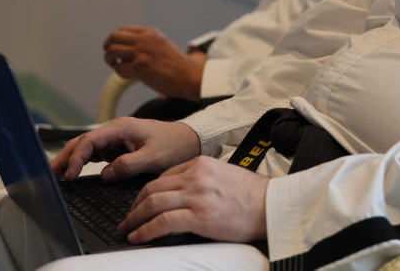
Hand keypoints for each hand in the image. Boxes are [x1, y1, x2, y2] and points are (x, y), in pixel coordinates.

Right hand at [50, 117, 200, 181]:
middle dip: (64, 158)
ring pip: (85, 148)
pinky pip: (95, 154)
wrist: (189, 140)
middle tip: (50, 176)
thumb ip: (129, 164)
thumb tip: (105, 174)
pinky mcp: (118, 148)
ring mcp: (115, 139)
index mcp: (121, 127)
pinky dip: (81, 163)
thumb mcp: (154, 157)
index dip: (75, 158)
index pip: (89, 141)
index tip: (69, 175)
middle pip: (82, 143)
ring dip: (70, 161)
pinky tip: (73, 173)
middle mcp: (115, 131)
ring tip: (56, 177)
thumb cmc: (175, 144)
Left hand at [102, 26, 206, 100]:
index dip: (115, 39)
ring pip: (112, 51)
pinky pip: (119, 68)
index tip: (117, 49)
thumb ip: (146, 42)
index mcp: (150, 32)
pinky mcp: (140, 67)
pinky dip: (120, 72)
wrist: (188, 76)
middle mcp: (145, 39)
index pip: (122, 30)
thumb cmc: (175, 64)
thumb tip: (125, 47)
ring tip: (116, 66)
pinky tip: (129, 76)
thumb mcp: (161, 44)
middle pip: (114, 37)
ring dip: (110, 59)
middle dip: (107, 46)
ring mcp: (142, 53)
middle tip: (110, 56)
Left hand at [117, 156, 268, 243]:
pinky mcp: (198, 216)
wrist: (271, 205)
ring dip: (134, 219)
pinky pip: (162, 222)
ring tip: (127, 229)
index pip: (163, 176)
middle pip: (152, 188)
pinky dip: (145, 231)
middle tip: (128, 218)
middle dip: (135, 205)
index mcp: (199, 164)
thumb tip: (179, 194)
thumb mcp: (222, 175)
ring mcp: (195, 195)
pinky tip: (138, 237)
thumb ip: (200, 179)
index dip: (147, 192)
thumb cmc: (251, 195)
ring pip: (152, 203)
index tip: (140, 204)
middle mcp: (195, 176)